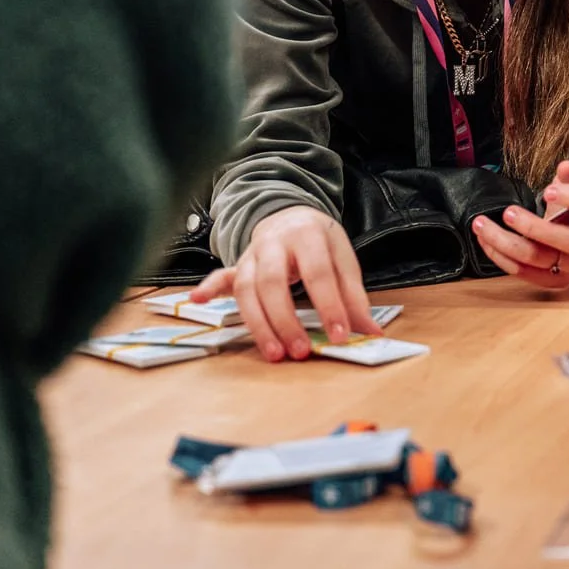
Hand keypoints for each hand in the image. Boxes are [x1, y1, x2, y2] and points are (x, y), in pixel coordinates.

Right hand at [192, 205, 381, 362]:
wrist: (292, 216)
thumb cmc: (320, 243)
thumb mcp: (344, 260)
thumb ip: (354, 297)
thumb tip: (371, 332)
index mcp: (309, 236)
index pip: (319, 274)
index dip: (330, 306)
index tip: (339, 336)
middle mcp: (276, 243)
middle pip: (274, 283)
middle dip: (286, 320)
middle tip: (300, 351)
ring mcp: (253, 254)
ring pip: (247, 288)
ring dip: (258, 323)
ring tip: (274, 352)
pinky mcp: (238, 265)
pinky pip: (221, 276)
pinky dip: (209, 288)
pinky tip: (197, 300)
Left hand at [470, 160, 568, 289]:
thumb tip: (565, 168)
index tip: (547, 190)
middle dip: (535, 228)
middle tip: (508, 212)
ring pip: (540, 259)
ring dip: (506, 243)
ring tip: (482, 225)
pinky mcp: (557, 279)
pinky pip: (527, 274)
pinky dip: (502, 258)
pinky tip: (486, 241)